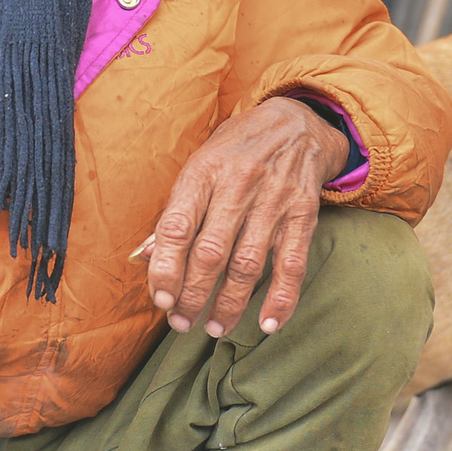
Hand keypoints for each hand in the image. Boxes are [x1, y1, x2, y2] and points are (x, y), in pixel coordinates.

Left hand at [146, 97, 349, 338]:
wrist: (297, 122)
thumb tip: (148, 256)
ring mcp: (274, 201)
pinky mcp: (303, 214)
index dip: (166, 269)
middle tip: (180, 322)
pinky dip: (281, 298)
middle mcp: (238, 185)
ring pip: (247, 265)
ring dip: (229, 304)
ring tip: (214, 328)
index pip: (177, 227)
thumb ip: (176, 211)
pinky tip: (268, 323)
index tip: (160, 299)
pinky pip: (292, 264)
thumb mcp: (199, 165)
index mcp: (204, 171)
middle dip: (192, 295)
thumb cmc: (236, 149)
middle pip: (210, 253)